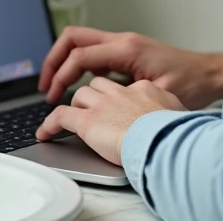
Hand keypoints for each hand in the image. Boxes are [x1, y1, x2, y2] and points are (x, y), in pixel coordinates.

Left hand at [36, 77, 186, 164]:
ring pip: (80, 96)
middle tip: (90, 109)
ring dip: (75, 107)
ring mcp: (102, 105)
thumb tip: (172, 117)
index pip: (124, 85)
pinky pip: (60, 116)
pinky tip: (45, 134)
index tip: (116, 104)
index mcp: (143, 88)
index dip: (116, 95)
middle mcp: (120, 92)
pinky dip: (50, 125)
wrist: (164, 139)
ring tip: (71, 120)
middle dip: (92, 95)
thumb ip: (168, 109)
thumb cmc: (175, 131)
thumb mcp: (178, 112)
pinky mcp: (87, 121)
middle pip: (98, 85)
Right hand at [38, 26, 222, 109]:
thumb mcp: (156, 93)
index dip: (60, 76)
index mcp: (127, 48)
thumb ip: (124, 95)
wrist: (212, 74)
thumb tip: (96, 103)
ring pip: (81, 42)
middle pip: (73, 38)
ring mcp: (125, 44)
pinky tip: (79, 86)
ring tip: (55, 86)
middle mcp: (123, 41)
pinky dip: (79, 65)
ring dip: (64, 61)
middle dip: (53, 60)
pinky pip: (94, 51)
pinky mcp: (128, 52)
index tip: (52, 98)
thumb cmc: (192, 83)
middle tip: (45, 86)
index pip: (80, 56)